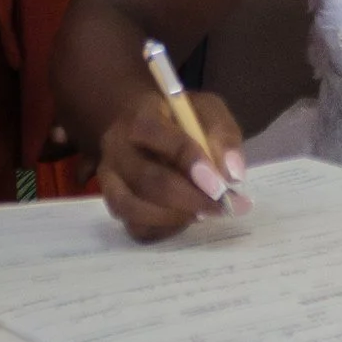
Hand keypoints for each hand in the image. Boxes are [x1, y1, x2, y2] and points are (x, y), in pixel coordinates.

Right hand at [97, 91, 247, 241]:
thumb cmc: (184, 119)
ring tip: (205, 212)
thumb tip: (232, 174)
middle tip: (223, 207)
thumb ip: (222, 135)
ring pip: (133, 208)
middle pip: (146, 179)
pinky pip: (135, 227)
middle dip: (189, 198)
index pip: (156, 134)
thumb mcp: (209, 112)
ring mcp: (109, 179)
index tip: (219, 184)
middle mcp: (116, 148)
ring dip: (175, 217)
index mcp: (140, 115)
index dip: (188, 160)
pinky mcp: (114, 204)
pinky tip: (187, 218)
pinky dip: (165, 230)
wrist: (151, 129)